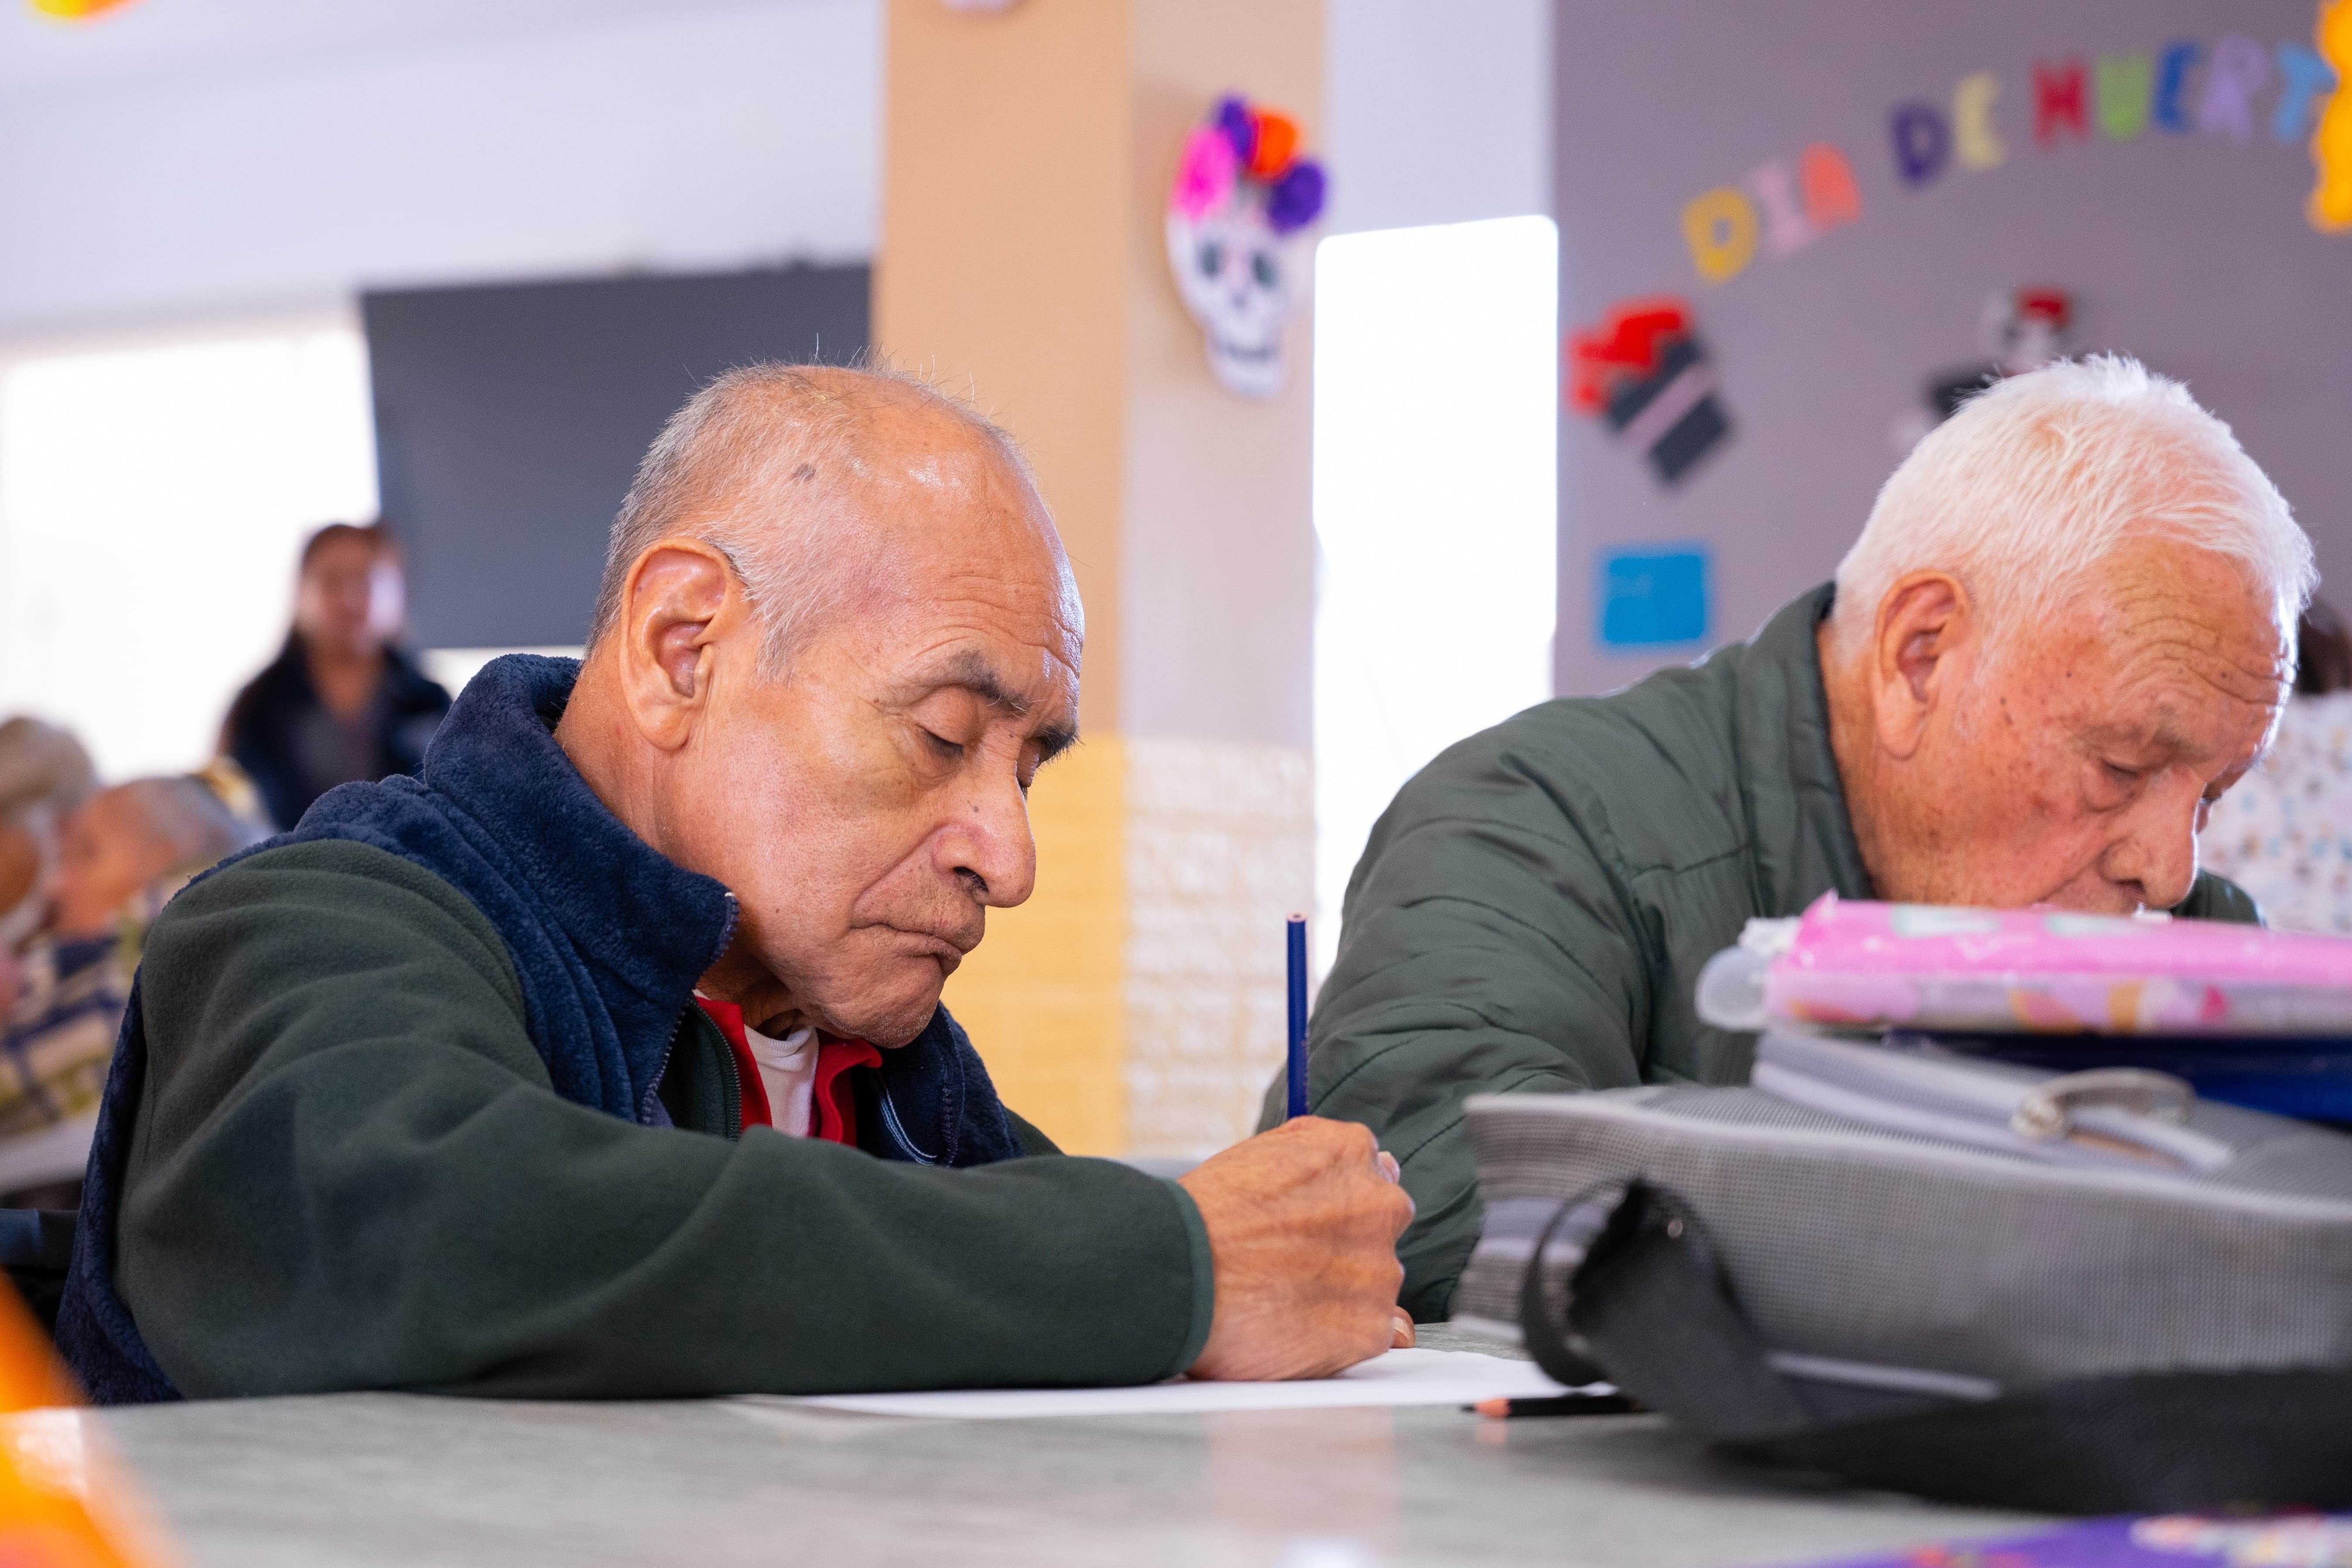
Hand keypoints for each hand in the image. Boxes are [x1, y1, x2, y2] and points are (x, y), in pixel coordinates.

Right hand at [1177, 1116, 1414, 1380]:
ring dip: (1341, 1293)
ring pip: (1375, 1284)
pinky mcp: (1369, 1327)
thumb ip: (1324, 1156)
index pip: (1371, 1177)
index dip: (1336, 1205)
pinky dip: (1340, 1338)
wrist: (1179, 1270)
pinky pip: (1373, 1334)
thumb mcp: (1263, 1151)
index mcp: (1351, 1154)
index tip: (1309, 1225)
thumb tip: (1379, 1164)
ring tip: (1282, 1297)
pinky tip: (1296, 1327)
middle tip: (1290, 1263)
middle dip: (1344, 1247)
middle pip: (1378, 1230)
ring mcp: (1379, 1269)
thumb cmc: (1206, 1215)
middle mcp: (1379, 1206)